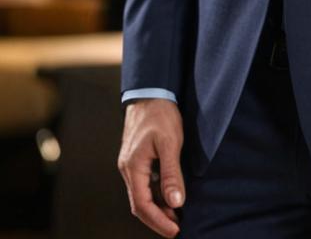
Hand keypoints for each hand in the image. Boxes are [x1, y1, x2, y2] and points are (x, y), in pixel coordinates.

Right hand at [117, 98, 184, 236]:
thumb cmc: (160, 114)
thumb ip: (172, 173)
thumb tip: (176, 202)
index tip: (175, 230)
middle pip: (140, 204)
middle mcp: (128, 169)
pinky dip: (157, 194)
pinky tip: (170, 195)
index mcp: (133, 167)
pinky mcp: (137, 159)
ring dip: (158, 207)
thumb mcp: (170, 142)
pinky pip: (145, 183)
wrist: (151, 91)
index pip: (142, 205)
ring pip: (142, 194)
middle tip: (177, 227)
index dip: (158, 221)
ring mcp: (131, 164)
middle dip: (158, 219)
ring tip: (177, 215)